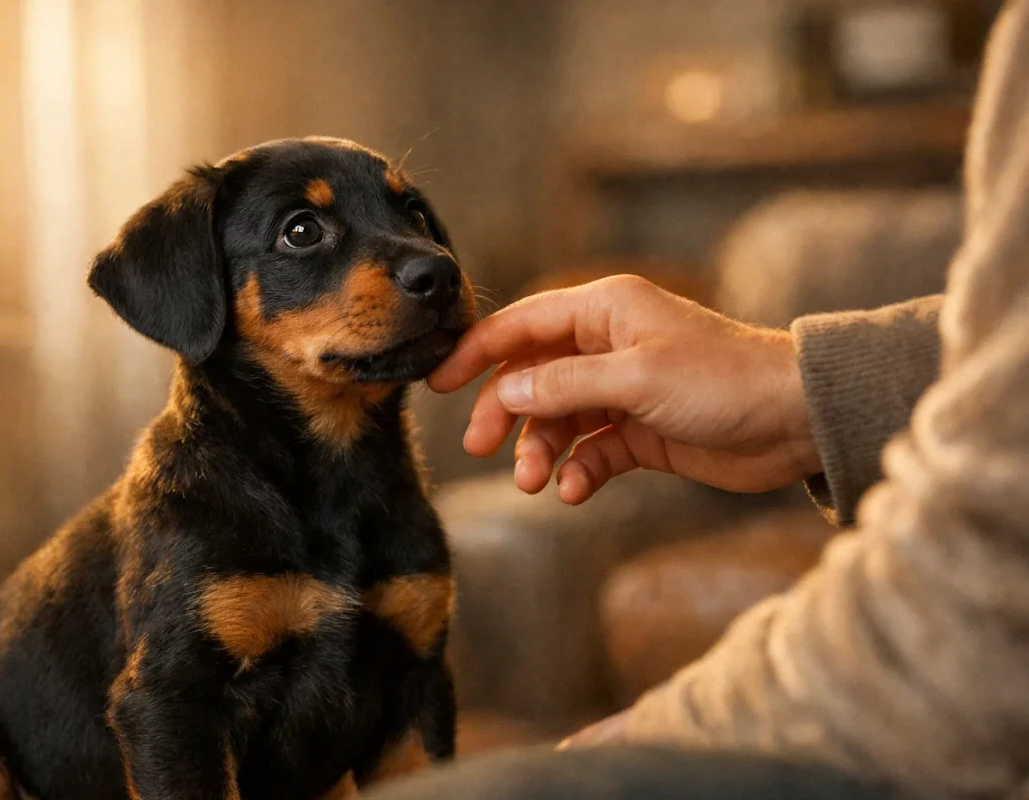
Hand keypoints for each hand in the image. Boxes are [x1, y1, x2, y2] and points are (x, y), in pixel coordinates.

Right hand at [428, 275, 820, 502]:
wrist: (795, 420)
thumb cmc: (724, 380)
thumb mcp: (636, 377)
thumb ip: (565, 384)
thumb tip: (506, 389)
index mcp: (604, 311)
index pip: (522, 325)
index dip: (476, 351)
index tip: (438, 381)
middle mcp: (608, 345)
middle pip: (532, 376)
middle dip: (506, 413)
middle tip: (482, 450)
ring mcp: (623, 390)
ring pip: (558, 418)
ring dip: (541, 449)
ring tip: (536, 482)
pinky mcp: (641, 431)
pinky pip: (591, 450)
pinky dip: (577, 470)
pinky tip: (573, 490)